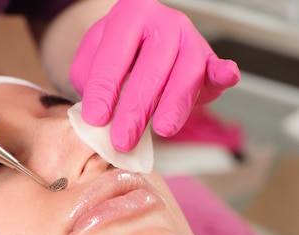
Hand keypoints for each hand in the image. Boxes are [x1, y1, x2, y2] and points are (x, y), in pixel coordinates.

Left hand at [70, 0, 239, 150]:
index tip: (96, 120)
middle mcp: (163, 23)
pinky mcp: (208, 58)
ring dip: (173, 106)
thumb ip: (89, 83)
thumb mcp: (87, 64)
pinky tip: (226, 78)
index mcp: (128, 16)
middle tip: (123, 139)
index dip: (104, 91)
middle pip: (152, 68)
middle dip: (136, 109)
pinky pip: (217, 66)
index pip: (114, 58)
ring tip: (161, 131)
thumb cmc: (110, 59)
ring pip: (186, 73)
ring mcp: (189, 38)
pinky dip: (223, 74)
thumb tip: (98, 114)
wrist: (134, 46)